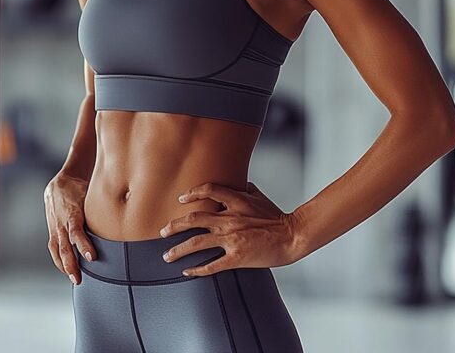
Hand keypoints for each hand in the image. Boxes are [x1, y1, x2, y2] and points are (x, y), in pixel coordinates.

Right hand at [43, 171, 95, 284]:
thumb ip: (103, 204)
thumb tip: (126, 207)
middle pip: (65, 247)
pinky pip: (54, 250)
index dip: (83, 245)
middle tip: (79, 278)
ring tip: (75, 279)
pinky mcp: (53, 232)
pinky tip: (67, 271)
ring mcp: (56, 229)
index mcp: (72, 213)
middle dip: (72, 263)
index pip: (76, 232)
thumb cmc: (78, 190)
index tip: (92, 257)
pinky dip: (59, 262)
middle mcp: (62, 223)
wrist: (57, 185)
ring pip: (58, 251)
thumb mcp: (89, 194)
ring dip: (65, 266)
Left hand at [158, 181, 306, 276]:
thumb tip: (238, 183)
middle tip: (162, 232)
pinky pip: (211, 265)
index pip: (208, 190)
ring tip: (167, 255)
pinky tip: (187, 272)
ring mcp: (232, 239)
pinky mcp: (237, 257)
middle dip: (174, 226)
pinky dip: (197, 270)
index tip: (181, 200)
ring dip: (178, 250)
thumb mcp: (259, 197)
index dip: (192, 193)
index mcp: (236, 201)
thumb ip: (245, 189)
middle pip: (193, 219)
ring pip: (196, 243)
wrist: (292, 236)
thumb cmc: (277, 217)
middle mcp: (229, 219)